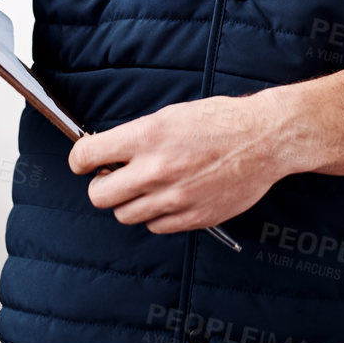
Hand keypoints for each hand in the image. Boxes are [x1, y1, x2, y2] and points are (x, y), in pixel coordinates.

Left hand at [67, 94, 282, 233]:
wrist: (264, 140)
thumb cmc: (221, 121)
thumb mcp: (171, 115)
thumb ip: (137, 136)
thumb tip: (110, 153)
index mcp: (147, 136)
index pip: (86, 156)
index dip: (80, 160)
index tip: (84, 162)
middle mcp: (155, 169)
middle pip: (99, 195)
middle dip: (102, 185)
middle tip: (115, 177)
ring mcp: (173, 197)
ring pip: (125, 215)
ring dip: (129, 202)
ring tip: (146, 187)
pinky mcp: (192, 218)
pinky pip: (155, 227)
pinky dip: (155, 216)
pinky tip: (168, 199)